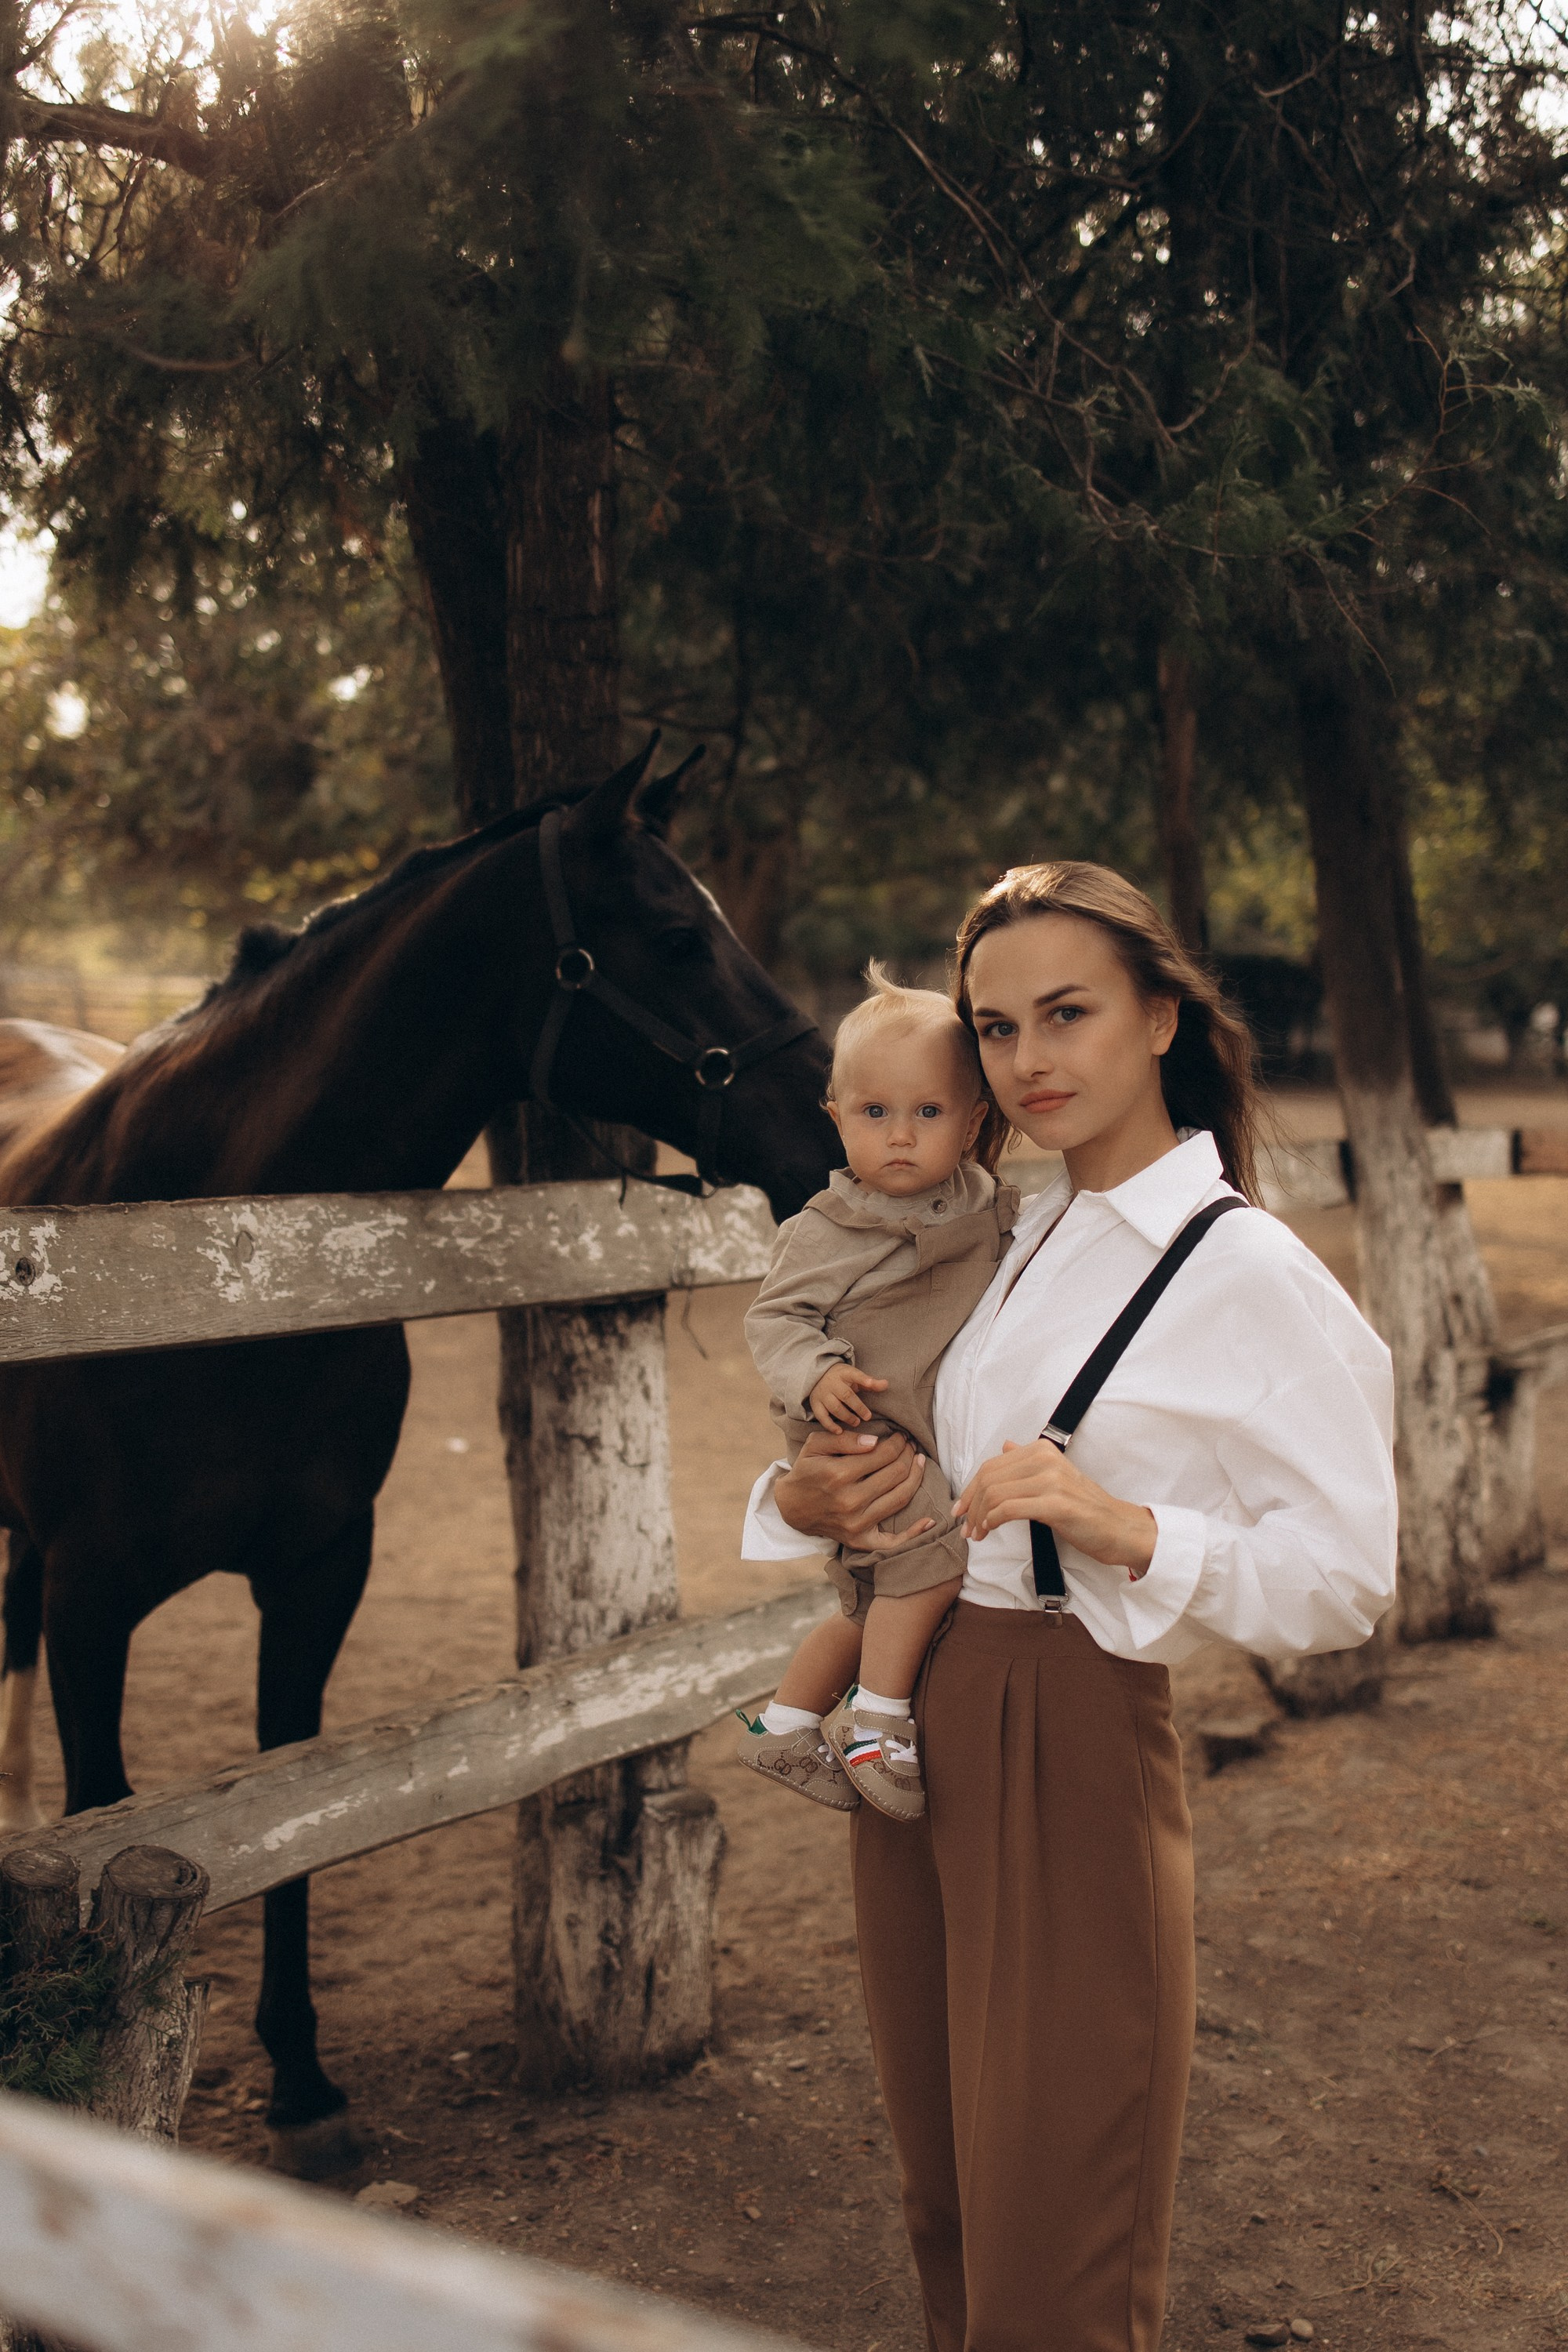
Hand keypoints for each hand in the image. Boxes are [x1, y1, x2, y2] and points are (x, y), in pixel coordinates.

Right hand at [775, 1426, 931, 1551]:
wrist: (791, 1507)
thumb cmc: (807, 1471)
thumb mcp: (815, 1446)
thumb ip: (844, 1440)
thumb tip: (874, 1442)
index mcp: (838, 1475)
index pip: (883, 1454)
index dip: (897, 1442)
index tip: (901, 1436)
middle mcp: (850, 1501)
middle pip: (895, 1473)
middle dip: (907, 1454)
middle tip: (910, 1445)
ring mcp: (857, 1523)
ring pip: (901, 1497)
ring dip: (916, 1476)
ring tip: (918, 1462)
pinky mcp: (860, 1540)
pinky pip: (894, 1541)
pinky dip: (914, 1532)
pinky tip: (930, 1520)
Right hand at [807, 1362, 889, 1430]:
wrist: (817, 1376)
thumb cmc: (842, 1379)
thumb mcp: (855, 1377)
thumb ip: (871, 1383)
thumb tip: (886, 1384)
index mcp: (844, 1374)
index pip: (855, 1375)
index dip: (864, 1379)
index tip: (871, 1383)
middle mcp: (832, 1383)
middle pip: (846, 1395)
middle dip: (858, 1407)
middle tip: (868, 1417)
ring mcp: (822, 1394)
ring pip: (834, 1407)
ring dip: (846, 1417)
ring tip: (856, 1422)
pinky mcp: (815, 1404)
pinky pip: (821, 1416)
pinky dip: (830, 1425)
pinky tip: (840, 1431)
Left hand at [954, 1440, 1156, 1576]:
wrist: (1118, 1528)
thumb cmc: (1084, 1507)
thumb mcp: (1055, 1477)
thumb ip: (1028, 1461)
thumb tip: (1005, 1446)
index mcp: (1042, 1450)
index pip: (992, 1466)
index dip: (970, 1489)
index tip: (960, 1510)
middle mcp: (1045, 1460)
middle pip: (989, 1479)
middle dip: (970, 1505)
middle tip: (965, 1528)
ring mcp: (1051, 1481)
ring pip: (995, 1495)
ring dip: (979, 1517)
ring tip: (976, 1534)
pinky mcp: (1055, 1504)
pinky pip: (1009, 1509)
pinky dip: (992, 1520)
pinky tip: (990, 1530)